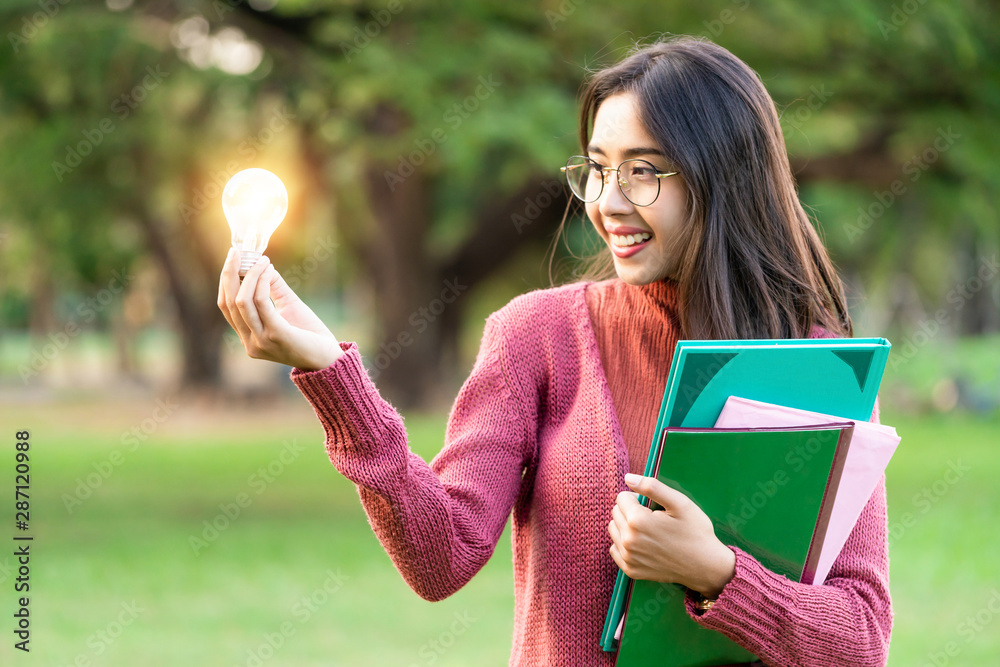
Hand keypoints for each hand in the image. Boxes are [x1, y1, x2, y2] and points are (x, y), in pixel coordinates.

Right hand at [218, 249, 343, 370]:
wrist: (328, 358)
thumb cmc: (309, 334)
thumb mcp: (288, 306)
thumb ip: (273, 288)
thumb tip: (262, 265)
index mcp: (248, 337)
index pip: (226, 306)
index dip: (225, 281)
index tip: (233, 258)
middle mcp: (250, 342)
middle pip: (229, 303)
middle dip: (230, 274)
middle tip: (237, 253)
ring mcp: (260, 341)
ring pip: (242, 301)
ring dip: (251, 275)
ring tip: (262, 260)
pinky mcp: (276, 335)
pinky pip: (261, 303)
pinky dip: (262, 283)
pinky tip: (269, 270)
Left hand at [608, 473, 735, 597]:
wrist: (706, 566)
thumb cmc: (695, 531)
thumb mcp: (679, 502)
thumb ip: (651, 486)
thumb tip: (628, 478)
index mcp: (637, 521)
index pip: (621, 497)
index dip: (638, 498)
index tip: (654, 507)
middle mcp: (628, 541)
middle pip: (616, 512)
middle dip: (631, 511)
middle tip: (654, 519)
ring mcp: (628, 558)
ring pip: (614, 529)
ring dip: (626, 526)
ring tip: (649, 531)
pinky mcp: (630, 570)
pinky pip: (615, 549)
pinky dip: (625, 544)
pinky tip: (644, 545)